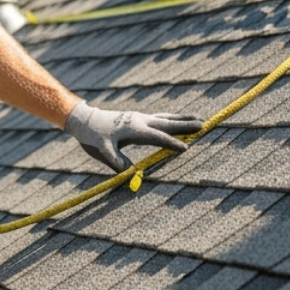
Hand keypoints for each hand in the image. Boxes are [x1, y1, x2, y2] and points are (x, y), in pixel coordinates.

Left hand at [63, 101, 201, 171]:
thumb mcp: (102, 150)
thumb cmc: (93, 136)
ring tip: (198, 120)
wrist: (85, 120)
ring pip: (165, 118)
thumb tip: (128, 172)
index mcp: (134, 130)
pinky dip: (171, 119)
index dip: (171, 144)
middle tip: (204, 125)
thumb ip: (115, 160)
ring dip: (182, 120)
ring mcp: (140, 118)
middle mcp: (140, 121)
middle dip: (185, 126)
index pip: (157, 138)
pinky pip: (159, 118)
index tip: (186, 149)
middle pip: (167, 123)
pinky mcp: (137, 118)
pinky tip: (176, 120)